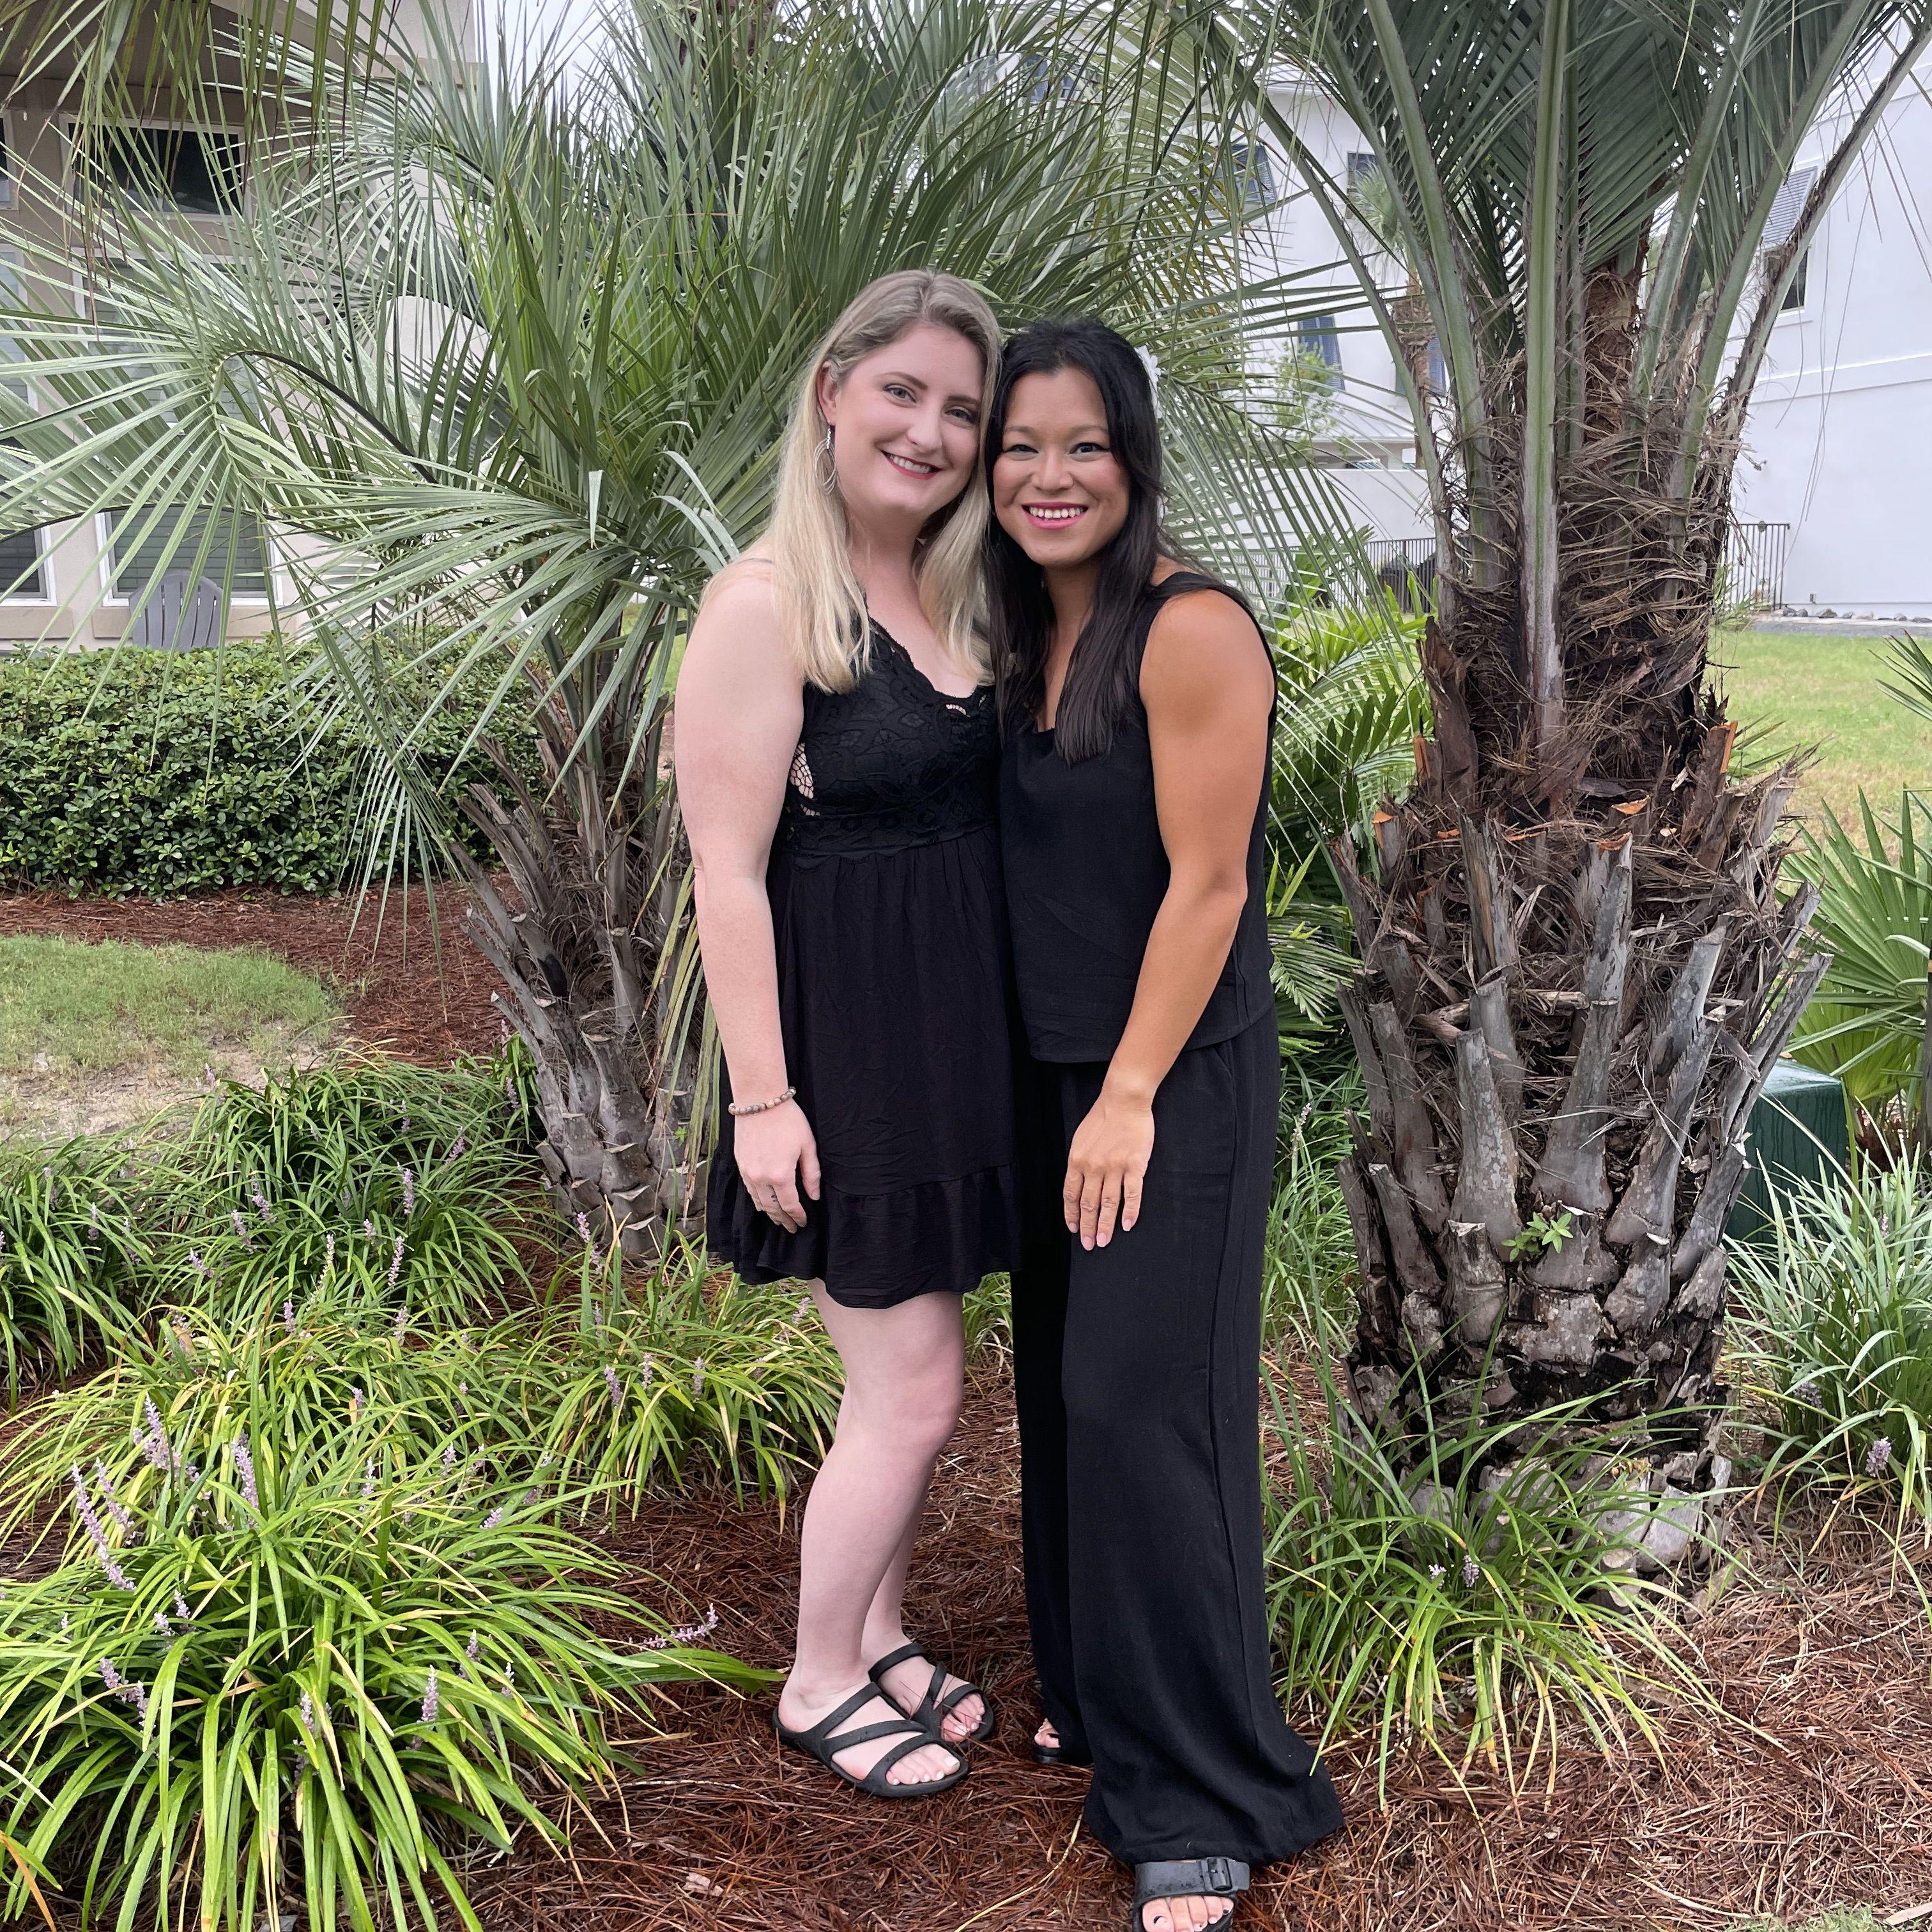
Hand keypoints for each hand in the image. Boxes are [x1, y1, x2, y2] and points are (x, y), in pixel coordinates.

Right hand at [735, 1100, 819, 1232]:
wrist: (759, 1100)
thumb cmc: (788, 1120)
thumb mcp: (807, 1145)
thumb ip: (811, 1173)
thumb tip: (814, 1196)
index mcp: (780, 1175)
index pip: (790, 1205)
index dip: (798, 1217)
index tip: (803, 1223)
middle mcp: (761, 1178)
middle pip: (773, 1208)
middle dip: (783, 1220)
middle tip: (792, 1228)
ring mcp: (748, 1172)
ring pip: (758, 1201)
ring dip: (769, 1213)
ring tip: (779, 1220)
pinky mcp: (740, 1164)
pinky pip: (749, 1190)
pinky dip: (757, 1200)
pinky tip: (763, 1202)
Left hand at [1063, 1085, 1154, 1249]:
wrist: (1124, 1101)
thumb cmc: (1102, 1118)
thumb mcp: (1081, 1140)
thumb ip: (1079, 1163)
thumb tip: (1078, 1185)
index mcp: (1077, 1160)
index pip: (1071, 1195)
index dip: (1072, 1215)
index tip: (1074, 1229)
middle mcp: (1093, 1167)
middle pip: (1088, 1204)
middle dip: (1087, 1227)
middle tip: (1089, 1245)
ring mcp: (1114, 1167)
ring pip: (1108, 1204)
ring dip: (1105, 1225)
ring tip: (1104, 1241)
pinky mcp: (1134, 1166)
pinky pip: (1131, 1194)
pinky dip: (1129, 1212)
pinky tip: (1127, 1225)